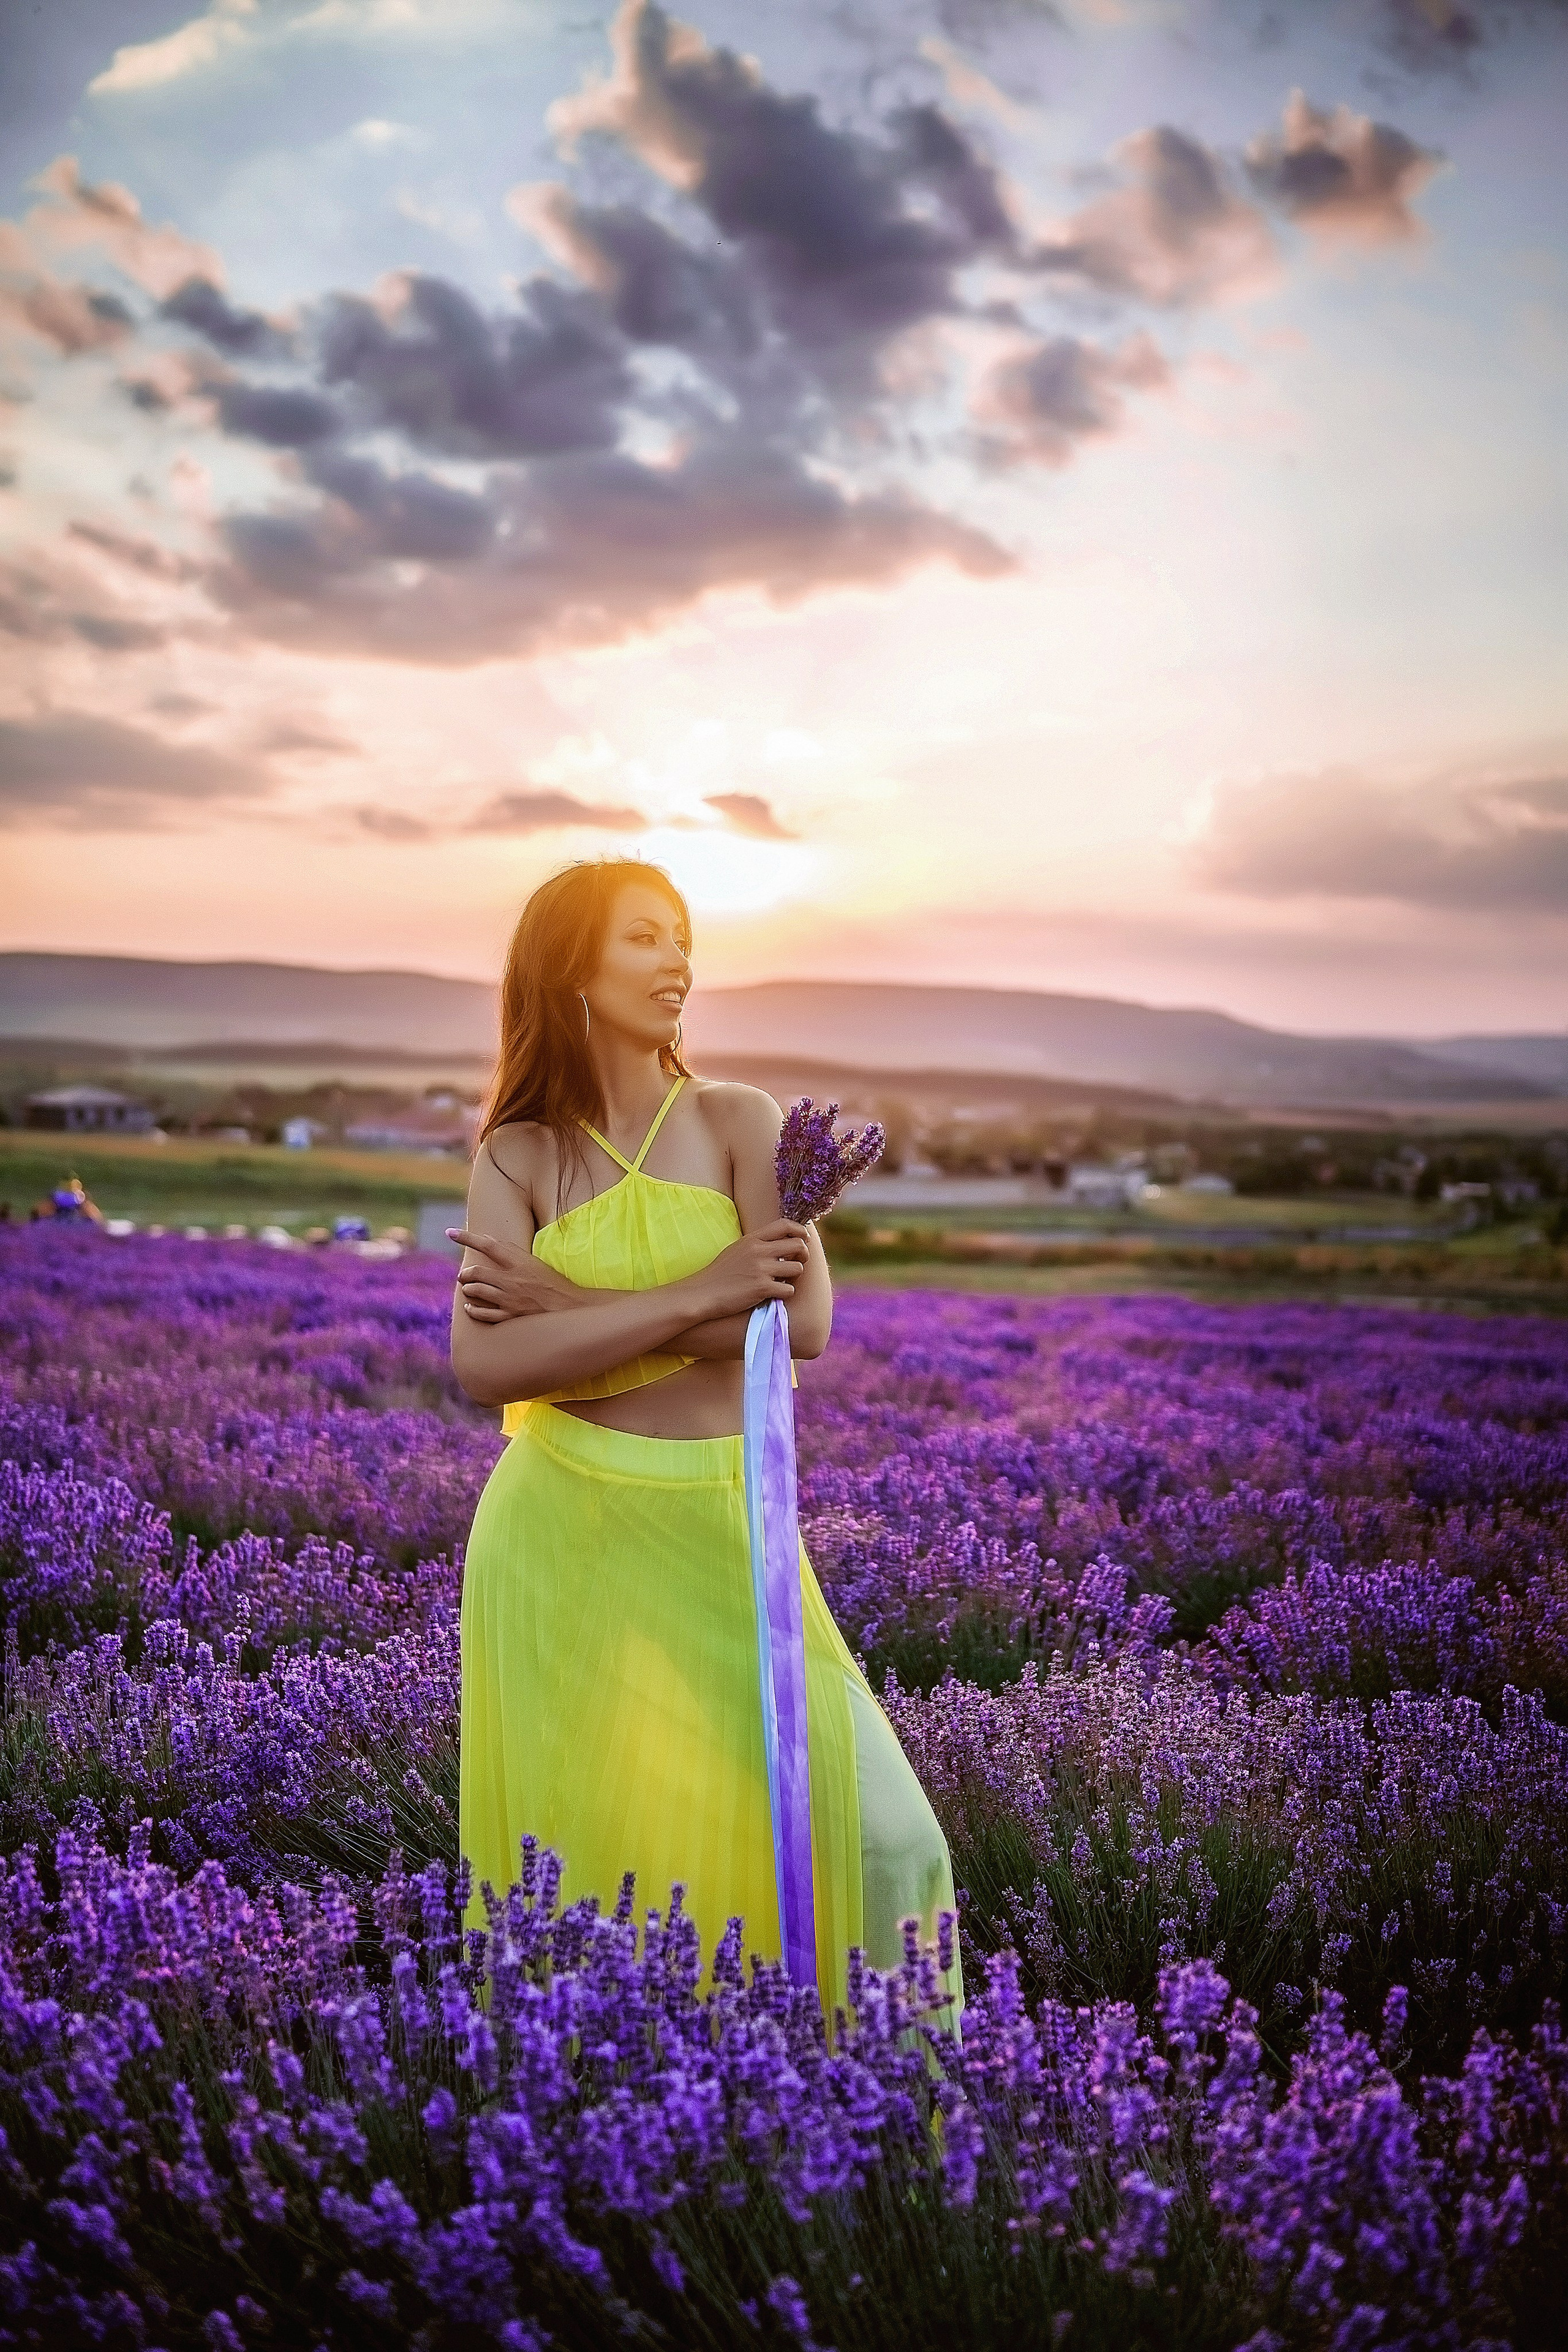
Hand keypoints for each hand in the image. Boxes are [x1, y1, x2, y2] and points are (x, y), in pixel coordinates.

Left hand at [449, 1229, 583, 1322]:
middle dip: (465, 1273)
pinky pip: (481, 1313)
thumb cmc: (552, 1283)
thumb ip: (512, 1252)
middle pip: (476, 1271)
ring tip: (468, 1289)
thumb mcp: (534, 1262)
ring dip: (468, 1289)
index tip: (449, 1233)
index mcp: (518, 1263)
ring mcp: (509, 1300)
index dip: (466, 1237)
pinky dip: (472, 1309)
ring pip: (475, 1291)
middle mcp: (511, 1280)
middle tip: (464, 1274)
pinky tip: (470, 1307)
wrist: (568, 1308)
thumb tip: (490, 1242)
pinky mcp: (509, 1317)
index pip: (488, 1245)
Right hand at [684, 1219, 810, 1319]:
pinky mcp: (762, 1288)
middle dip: (803, 1255)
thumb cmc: (720, 1274)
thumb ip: (758, 1244)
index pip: (785, 1225)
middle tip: (796, 1263)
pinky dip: (785, 1293)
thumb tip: (780, 1244)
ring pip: (797, 1268)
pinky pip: (789, 1289)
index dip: (800, 1231)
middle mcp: (759, 1251)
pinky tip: (774, 1294)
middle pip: (798, 1245)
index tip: (803, 1240)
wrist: (702, 1293)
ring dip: (794, 1277)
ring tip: (782, 1280)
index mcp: (752, 1239)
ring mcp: (761, 1269)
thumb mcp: (737, 1250)